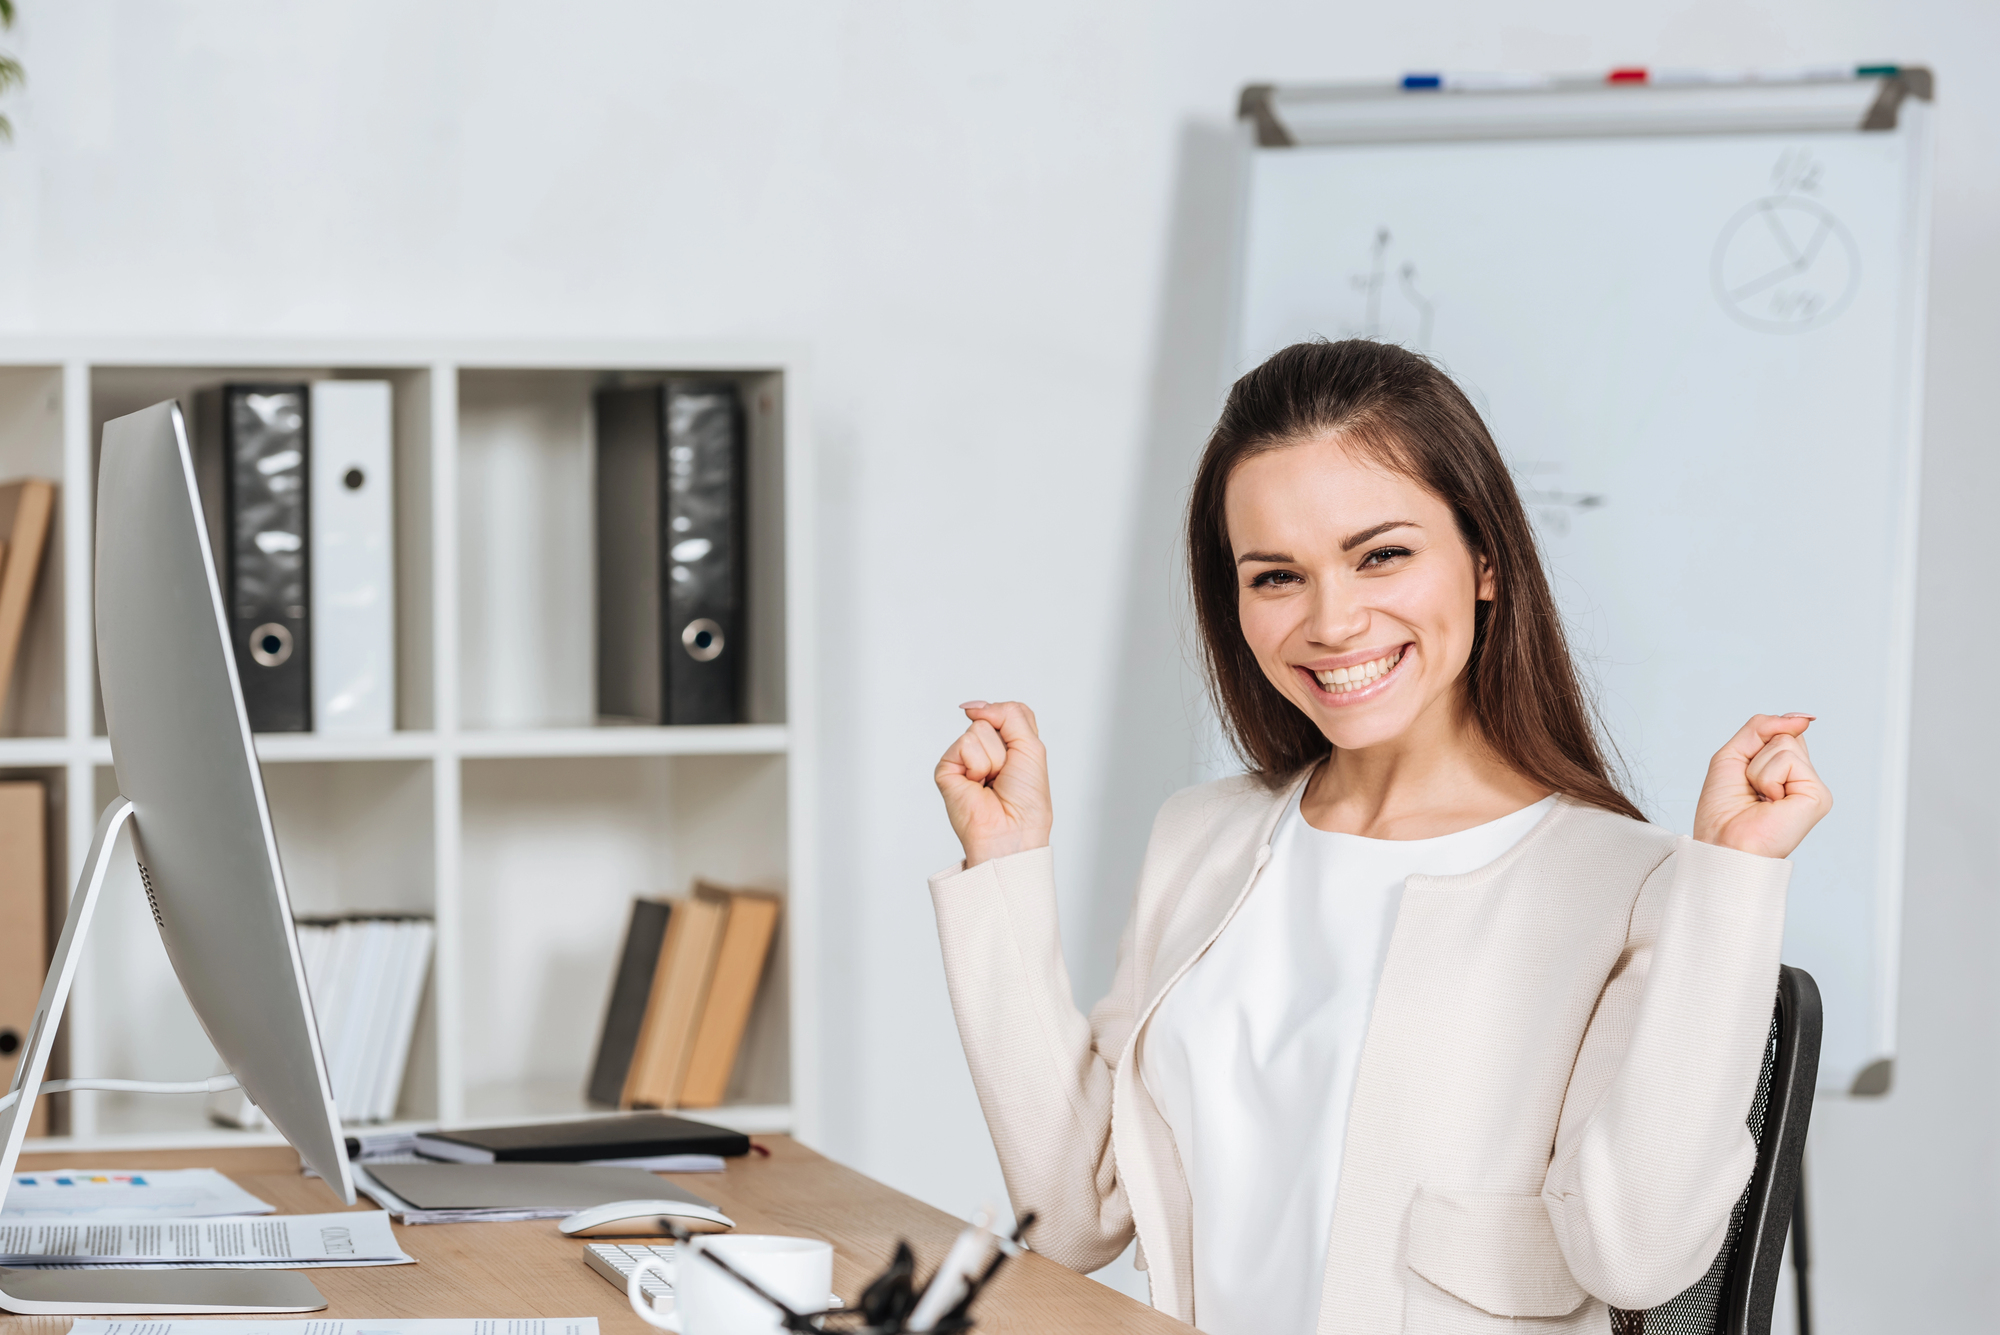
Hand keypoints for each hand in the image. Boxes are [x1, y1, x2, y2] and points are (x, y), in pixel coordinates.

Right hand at [935, 701, 1053, 867]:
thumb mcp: (1032, 746)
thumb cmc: (1026, 800)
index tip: (1019, 752)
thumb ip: (1010, 714)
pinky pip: (965, 745)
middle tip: (1005, 774)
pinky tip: (977, 785)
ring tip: (992, 782)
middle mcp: (985, 750)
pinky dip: (978, 766)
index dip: (1014, 723)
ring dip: (994, 759)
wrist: (1012, 830)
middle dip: (1006, 746)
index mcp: (1009, 746)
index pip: (1010, 711)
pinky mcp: (946, 768)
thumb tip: (974, 707)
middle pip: (992, 717)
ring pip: (979, 730)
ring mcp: (964, 759)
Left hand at [1692, 714, 1831, 859]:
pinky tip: (1771, 803)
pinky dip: (1767, 778)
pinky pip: (1789, 759)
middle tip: (1751, 789)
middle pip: (1785, 734)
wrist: (1722, 844)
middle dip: (1755, 756)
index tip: (1745, 775)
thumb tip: (1801, 718)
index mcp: (1784, 772)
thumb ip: (1761, 727)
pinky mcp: (1819, 796)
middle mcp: (1802, 778)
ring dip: (1758, 770)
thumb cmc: (1723, 810)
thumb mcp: (1733, 754)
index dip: (1756, 744)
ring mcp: (1812, 787)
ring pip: (1785, 743)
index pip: (1780, 732)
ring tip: (1759, 798)